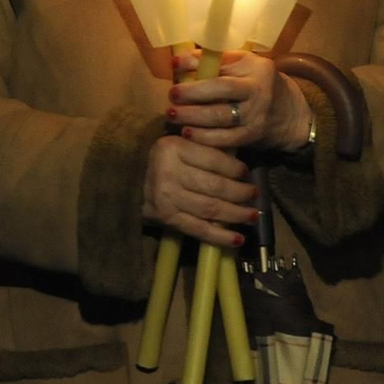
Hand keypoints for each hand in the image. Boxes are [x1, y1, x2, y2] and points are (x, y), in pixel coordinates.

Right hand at [141, 135, 258, 248]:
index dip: (235, 168)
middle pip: (214, 186)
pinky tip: (238, 239)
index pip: (213, 160)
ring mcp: (166, 197)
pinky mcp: (167, 218)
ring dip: (236, 215)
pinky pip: (198, 229)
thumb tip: (242, 167)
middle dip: (240, 193)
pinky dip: (220, 236)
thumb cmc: (163, 160)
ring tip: (253, 216)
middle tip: (255, 195)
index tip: (247, 173)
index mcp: (173, 148)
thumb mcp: (181, 144)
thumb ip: (207, 149)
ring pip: (210, 208)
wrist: (128, 180)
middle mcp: (168, 172)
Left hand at [168, 49, 312, 153]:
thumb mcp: (244, 65)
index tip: (175, 65)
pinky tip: (187, 133)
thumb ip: (215, 61)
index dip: (196, 65)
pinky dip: (203, 137)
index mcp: (256, 70)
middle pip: (222, 92)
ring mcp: (255, 117)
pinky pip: (224, 139)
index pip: (223, 65)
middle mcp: (258, 92)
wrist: (288, 113)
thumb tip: (179, 61)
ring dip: (193, 117)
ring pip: (221, 118)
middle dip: (193, 93)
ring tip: (173, 114)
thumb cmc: (257, 83)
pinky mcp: (251, 137)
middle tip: (172, 95)